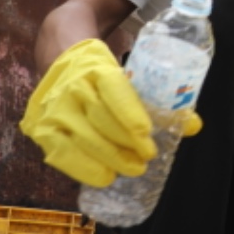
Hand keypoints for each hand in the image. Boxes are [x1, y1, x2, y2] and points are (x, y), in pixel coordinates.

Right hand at [19, 39, 185, 186]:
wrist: (59, 57)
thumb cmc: (102, 72)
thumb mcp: (128, 73)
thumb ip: (160, 99)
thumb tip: (193, 126)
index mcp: (95, 68)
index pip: (114, 90)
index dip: (129, 112)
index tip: (146, 132)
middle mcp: (71, 87)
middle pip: (100, 119)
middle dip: (125, 142)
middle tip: (147, 157)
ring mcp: (52, 108)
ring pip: (82, 139)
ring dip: (110, 159)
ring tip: (134, 168)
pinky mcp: (40, 127)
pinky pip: (62, 154)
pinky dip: (84, 169)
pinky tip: (105, 176)